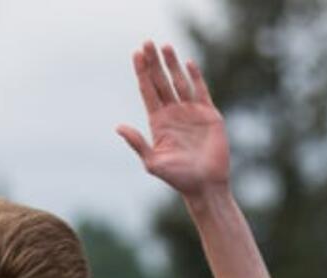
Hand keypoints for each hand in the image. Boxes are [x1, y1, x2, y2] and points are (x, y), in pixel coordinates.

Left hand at [117, 41, 228, 195]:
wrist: (205, 185)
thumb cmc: (178, 178)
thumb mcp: (153, 162)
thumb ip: (137, 143)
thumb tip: (118, 126)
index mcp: (159, 123)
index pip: (148, 91)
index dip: (142, 73)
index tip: (136, 54)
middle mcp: (173, 114)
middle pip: (161, 82)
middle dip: (153, 63)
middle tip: (147, 43)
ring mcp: (191, 112)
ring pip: (179, 81)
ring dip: (172, 64)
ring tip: (164, 46)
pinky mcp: (209, 114)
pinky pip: (201, 90)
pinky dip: (195, 76)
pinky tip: (188, 63)